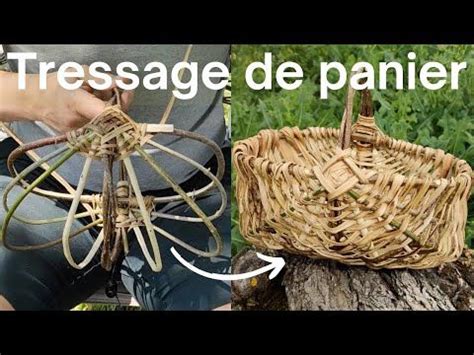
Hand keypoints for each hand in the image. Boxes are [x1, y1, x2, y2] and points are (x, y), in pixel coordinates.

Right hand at [0, 66, 133, 132]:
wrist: (32, 101)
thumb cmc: (53, 84)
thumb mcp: (76, 73)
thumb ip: (101, 78)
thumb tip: (123, 82)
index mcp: (77, 104)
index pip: (109, 113)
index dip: (123, 104)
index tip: (126, 92)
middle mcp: (79, 123)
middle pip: (112, 118)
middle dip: (117, 103)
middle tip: (111, 88)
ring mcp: (80, 133)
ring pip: (107, 123)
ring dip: (108, 109)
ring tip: (96, 95)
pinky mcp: (80, 139)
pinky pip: (99, 128)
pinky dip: (101, 116)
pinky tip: (91, 106)